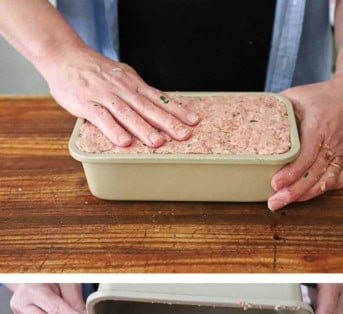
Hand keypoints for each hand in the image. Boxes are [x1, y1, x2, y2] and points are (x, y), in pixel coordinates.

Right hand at [45, 46, 198, 147]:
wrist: (63, 55)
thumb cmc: (93, 70)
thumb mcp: (120, 76)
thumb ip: (137, 91)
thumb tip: (158, 103)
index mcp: (132, 84)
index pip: (159, 98)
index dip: (177, 110)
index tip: (193, 121)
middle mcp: (123, 89)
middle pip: (149, 108)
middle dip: (168, 123)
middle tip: (184, 135)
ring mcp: (105, 97)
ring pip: (128, 114)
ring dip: (144, 129)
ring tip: (158, 143)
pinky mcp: (87, 105)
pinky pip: (102, 119)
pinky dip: (114, 130)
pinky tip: (124, 142)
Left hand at [268, 76, 342, 209]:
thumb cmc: (326, 95)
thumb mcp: (300, 95)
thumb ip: (278, 107)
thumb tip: (255, 116)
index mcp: (319, 126)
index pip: (306, 156)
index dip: (291, 173)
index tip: (275, 184)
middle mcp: (333, 142)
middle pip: (313, 174)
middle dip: (292, 191)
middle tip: (274, 202)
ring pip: (325, 181)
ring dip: (304, 195)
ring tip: (285, 202)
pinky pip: (338, 180)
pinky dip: (322, 191)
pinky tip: (306, 195)